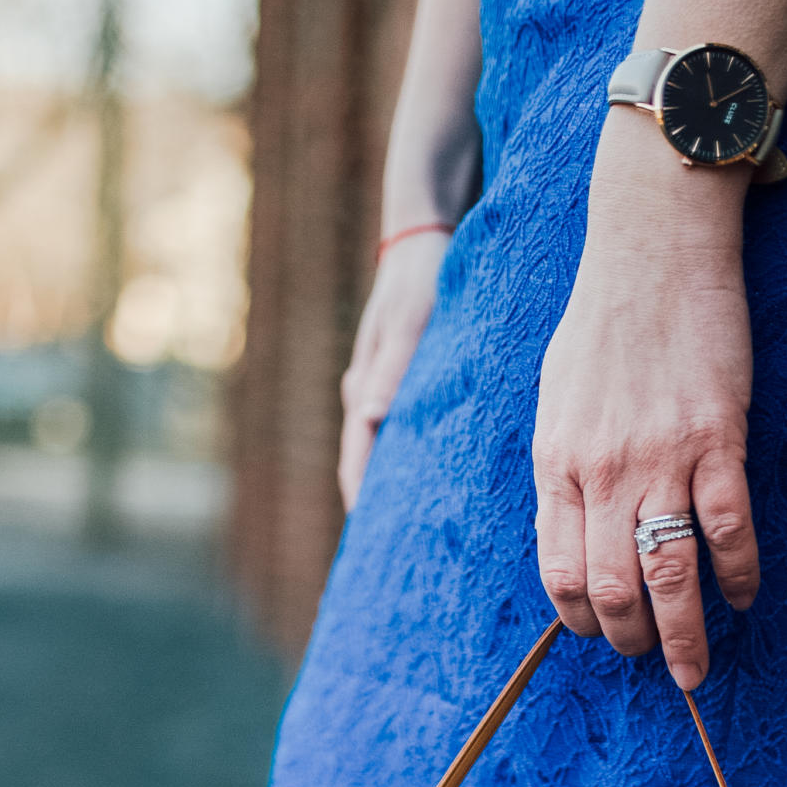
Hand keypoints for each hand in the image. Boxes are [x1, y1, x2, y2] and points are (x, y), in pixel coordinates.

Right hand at [339, 229, 451, 511]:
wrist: (422, 238)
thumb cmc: (419, 279)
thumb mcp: (408, 321)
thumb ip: (392, 369)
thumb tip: (369, 418)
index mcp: (364, 389)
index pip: (358, 458)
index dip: (361, 497)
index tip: (369, 538)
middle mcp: (367, 394)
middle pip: (366, 460)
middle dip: (375, 501)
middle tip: (390, 548)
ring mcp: (380, 387)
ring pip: (382, 447)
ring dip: (392, 481)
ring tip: (409, 523)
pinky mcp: (399, 379)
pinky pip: (399, 428)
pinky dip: (406, 453)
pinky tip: (427, 472)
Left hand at [533, 116, 757, 691]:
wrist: (652, 249)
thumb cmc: (602, 321)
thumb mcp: (556, 399)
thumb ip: (563, 468)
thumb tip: (567, 528)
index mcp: (559, 464)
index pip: (560, 573)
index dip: (581, 619)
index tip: (603, 632)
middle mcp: (603, 472)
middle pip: (612, 590)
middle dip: (632, 641)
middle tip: (653, 661)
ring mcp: (662, 458)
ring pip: (668, 575)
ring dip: (683, 635)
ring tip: (694, 668)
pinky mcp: (717, 438)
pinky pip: (728, 528)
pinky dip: (739, 574)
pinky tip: (746, 594)